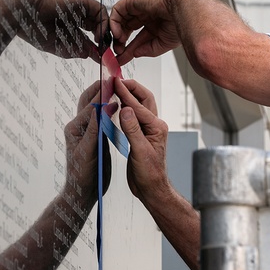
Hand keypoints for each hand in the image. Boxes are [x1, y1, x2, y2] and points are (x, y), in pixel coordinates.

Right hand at [7, 0, 107, 60]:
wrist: (24, 14)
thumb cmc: (35, 29)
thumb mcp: (57, 45)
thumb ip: (74, 50)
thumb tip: (90, 55)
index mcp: (68, 26)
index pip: (89, 37)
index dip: (96, 48)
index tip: (100, 59)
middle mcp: (76, 16)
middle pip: (97, 27)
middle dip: (103, 40)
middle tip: (104, 52)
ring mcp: (79, 8)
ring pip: (100, 18)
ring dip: (105, 32)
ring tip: (101, 45)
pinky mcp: (82, 1)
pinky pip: (99, 10)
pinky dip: (103, 23)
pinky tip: (98, 36)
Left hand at [64, 81, 113, 210]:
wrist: (83, 192)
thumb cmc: (83, 175)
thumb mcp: (89, 151)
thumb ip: (95, 128)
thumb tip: (102, 106)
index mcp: (75, 128)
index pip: (90, 105)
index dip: (102, 92)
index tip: (114, 81)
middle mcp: (78, 127)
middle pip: (88, 100)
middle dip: (100, 87)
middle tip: (114, 76)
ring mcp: (86, 131)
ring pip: (94, 107)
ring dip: (104, 95)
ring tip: (117, 85)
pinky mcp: (93, 137)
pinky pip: (100, 117)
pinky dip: (108, 108)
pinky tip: (117, 105)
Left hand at [109, 0, 191, 65]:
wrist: (182, 9)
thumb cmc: (180, 21)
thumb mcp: (163, 43)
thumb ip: (148, 50)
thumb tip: (135, 54)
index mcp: (154, 25)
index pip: (137, 39)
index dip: (128, 50)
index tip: (121, 59)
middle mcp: (145, 16)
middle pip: (126, 30)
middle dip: (120, 43)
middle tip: (118, 52)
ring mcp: (139, 8)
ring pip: (120, 20)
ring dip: (116, 33)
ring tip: (119, 43)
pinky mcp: (132, 1)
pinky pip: (118, 10)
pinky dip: (114, 22)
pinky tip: (118, 33)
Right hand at [113, 78, 168, 202]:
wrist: (151, 189)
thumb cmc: (149, 174)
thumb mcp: (140, 152)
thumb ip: (133, 129)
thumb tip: (126, 108)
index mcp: (156, 127)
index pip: (138, 105)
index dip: (125, 92)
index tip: (113, 81)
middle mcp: (154, 125)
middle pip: (144, 98)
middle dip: (131, 87)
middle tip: (116, 79)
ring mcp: (148, 130)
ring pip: (139, 105)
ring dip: (129, 95)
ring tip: (115, 88)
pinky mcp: (140, 135)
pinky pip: (133, 116)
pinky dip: (125, 107)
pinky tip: (117, 106)